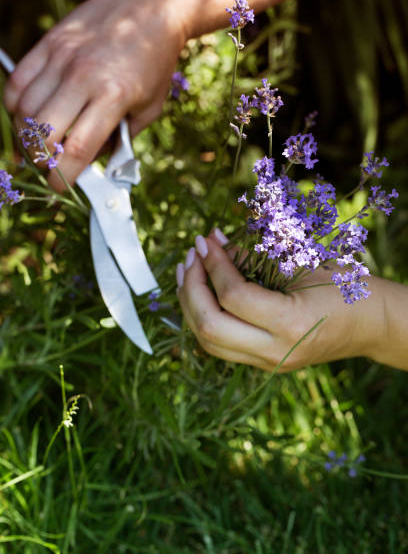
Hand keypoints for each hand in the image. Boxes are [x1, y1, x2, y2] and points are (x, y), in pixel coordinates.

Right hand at [4, 0, 185, 188]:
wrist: (153, 9)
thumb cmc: (154, 64)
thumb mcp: (149, 109)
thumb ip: (120, 139)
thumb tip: (91, 165)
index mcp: (113, 96)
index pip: (77, 148)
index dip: (63, 176)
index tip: (59, 187)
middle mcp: (83, 75)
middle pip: (43, 132)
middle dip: (42, 159)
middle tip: (50, 164)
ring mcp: (62, 57)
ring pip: (24, 109)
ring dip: (27, 135)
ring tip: (40, 142)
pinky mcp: (50, 43)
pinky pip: (17, 82)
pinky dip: (16, 106)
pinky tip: (29, 116)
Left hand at [177, 230, 387, 371]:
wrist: (369, 325)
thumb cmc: (343, 287)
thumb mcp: (301, 266)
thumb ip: (254, 259)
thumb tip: (213, 244)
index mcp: (290, 324)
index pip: (233, 296)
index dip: (214, 264)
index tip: (207, 240)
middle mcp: (275, 351)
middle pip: (209, 325)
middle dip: (192, 286)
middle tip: (192, 254)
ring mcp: (267, 363)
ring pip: (207, 341)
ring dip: (190, 303)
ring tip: (188, 269)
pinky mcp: (262, 364)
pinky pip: (219, 345)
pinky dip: (202, 317)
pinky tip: (199, 292)